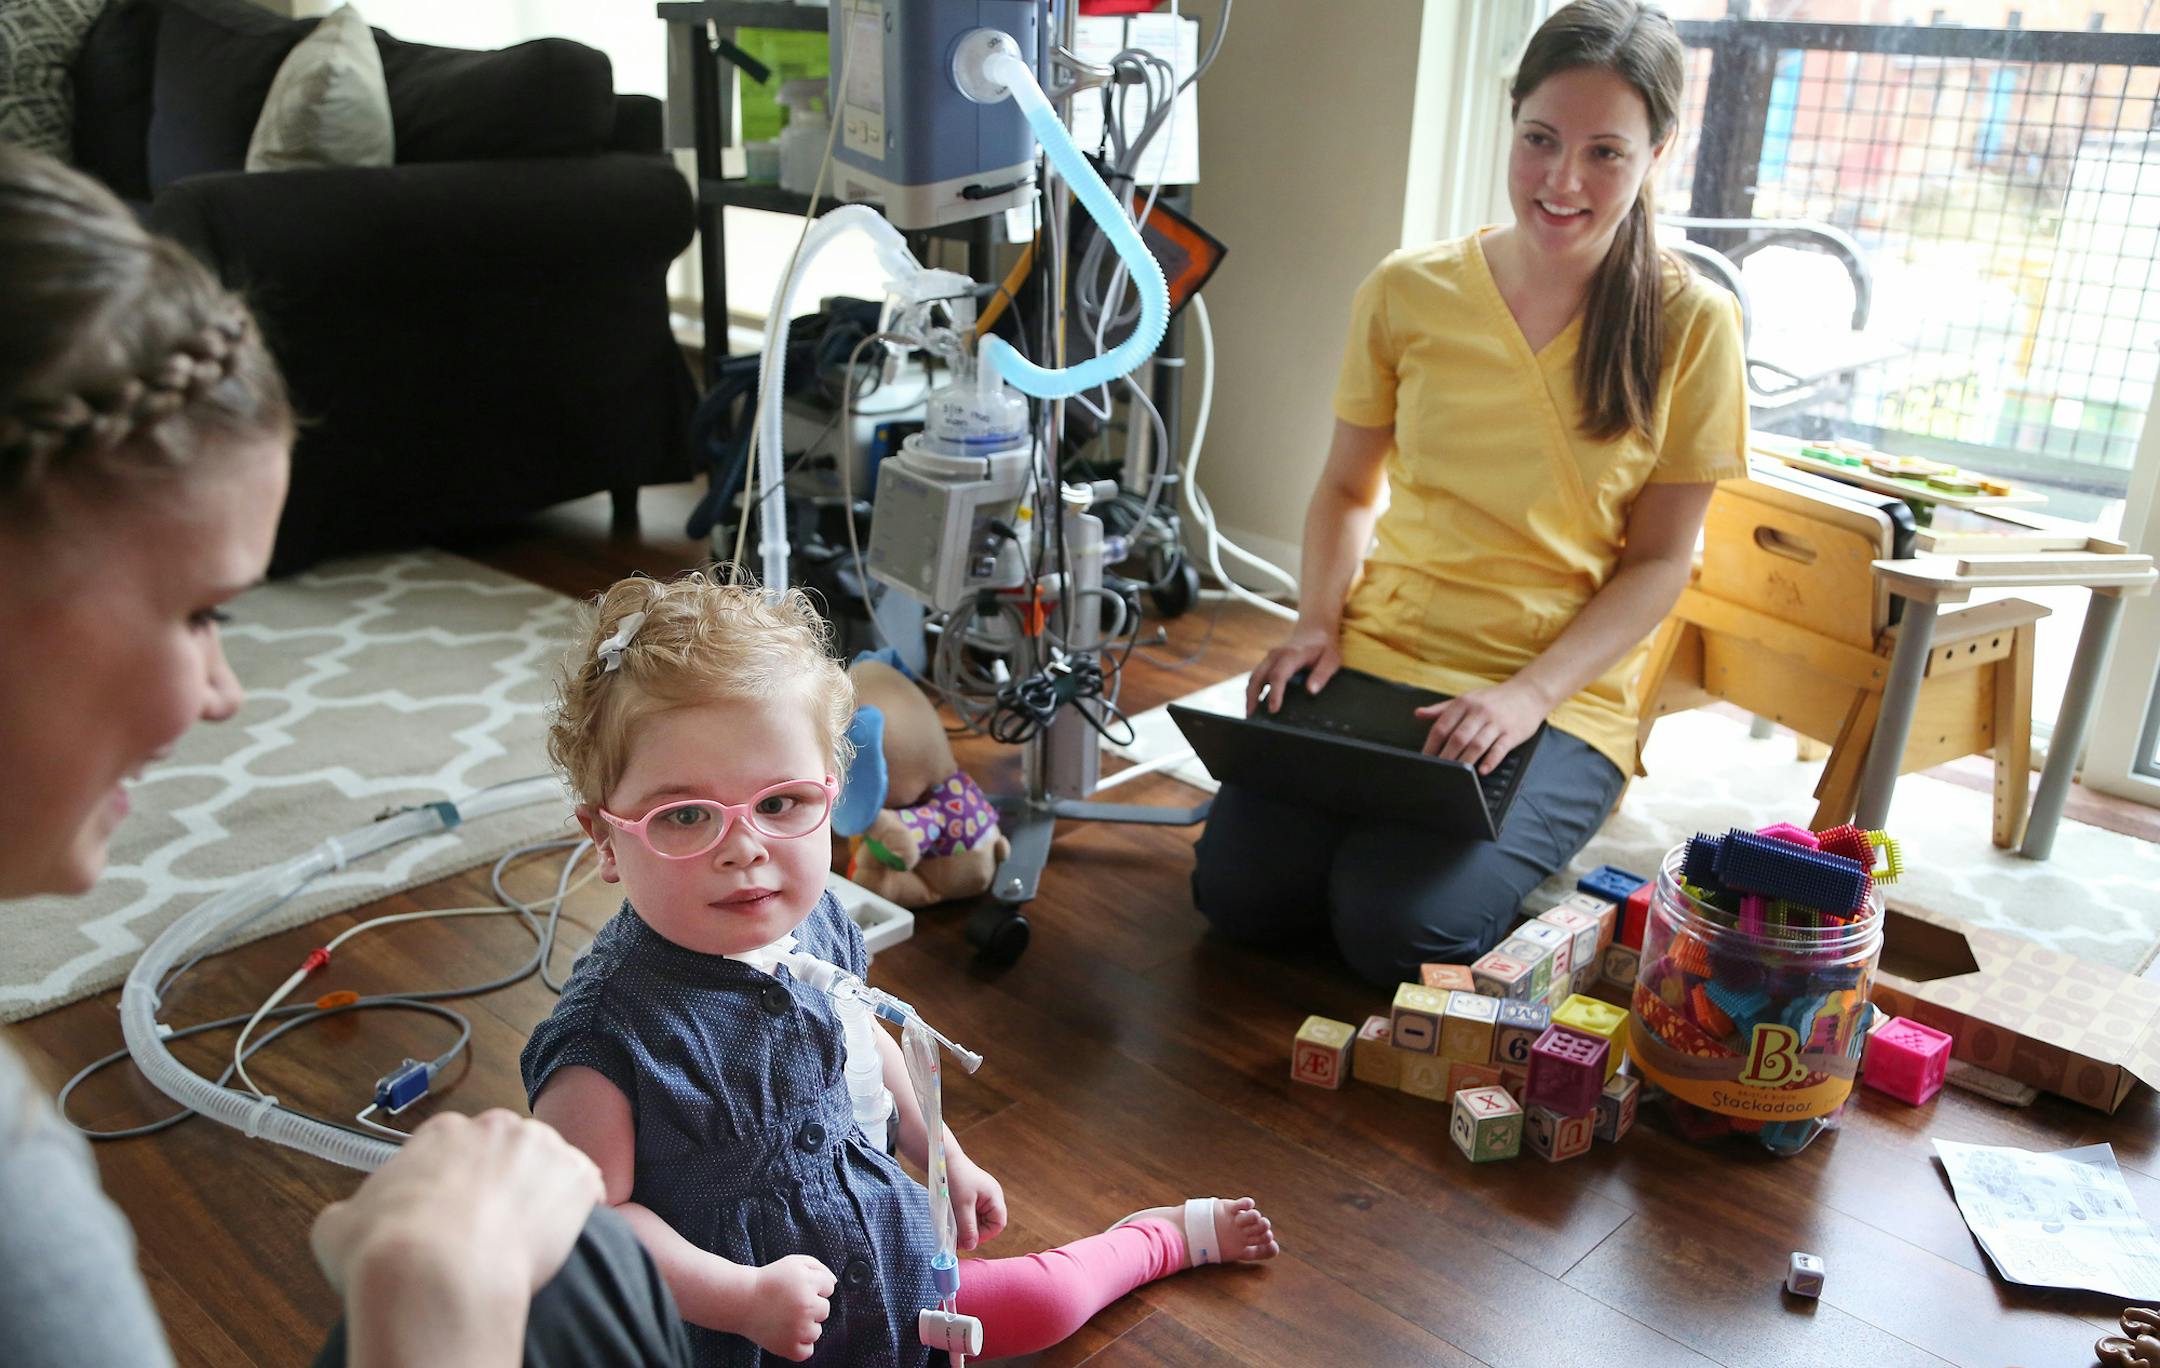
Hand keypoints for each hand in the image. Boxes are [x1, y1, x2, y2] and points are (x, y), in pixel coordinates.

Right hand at [311, 1111, 601, 1363]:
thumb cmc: (384, 1251)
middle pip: (507, 1152)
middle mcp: (495, 1128)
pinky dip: (580, 1210)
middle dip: (501, 1184)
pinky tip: (561, 1240)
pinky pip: (587, 1188)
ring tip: (525, 1239)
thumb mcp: (339, 1225)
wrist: (434, 1276)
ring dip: (540, 1195)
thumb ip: (355, 1209)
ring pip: (547, 1167)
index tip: (456, 1212)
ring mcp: (542, 1148)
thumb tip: (351, 1218)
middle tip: (490, 1228)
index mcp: (442, 1133)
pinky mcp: (578, 1176)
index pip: (459, 1150)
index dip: (458, 1185)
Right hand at [743, 1254, 834, 1360]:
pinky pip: (807, 1351)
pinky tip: (787, 1333)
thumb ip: (819, 1268)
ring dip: (805, 1327)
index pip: (829, 1288)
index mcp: (809, 1284)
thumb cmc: (769, 1280)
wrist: (741, 1299)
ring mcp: (798, 1329)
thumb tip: (834, 1282)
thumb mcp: (794, 1262)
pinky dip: (799, 1346)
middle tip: (790, 1304)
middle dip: (811, 1306)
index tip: (798, 1288)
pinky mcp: (789, 1347)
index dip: (814, 1287)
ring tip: (786, 1318)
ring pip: (817, 1332)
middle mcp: (806, 1306)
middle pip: (824, 1310)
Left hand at [944, 1149, 1006, 1251]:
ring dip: (965, 1225)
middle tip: (956, 1236)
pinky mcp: (971, 1196)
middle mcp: (991, 1197)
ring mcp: (981, 1196)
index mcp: (994, 1197)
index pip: (998, 1224)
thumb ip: (967, 1227)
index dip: (984, 1235)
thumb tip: (971, 1247)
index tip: (967, 1240)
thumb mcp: (961, 1205)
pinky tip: (951, 1218)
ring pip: (977, 1220)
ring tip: (952, 1226)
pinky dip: (961, 1218)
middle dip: (973, 1231)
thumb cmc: (955, 1178)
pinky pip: (970, 1213)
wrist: (942, 1159)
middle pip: (988, 1223)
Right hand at [1246, 622, 1342, 716]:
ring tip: (1250, 715)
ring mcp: (1270, 658)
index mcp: (1292, 654)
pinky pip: (1257, 676)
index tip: (1273, 710)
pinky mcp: (1268, 662)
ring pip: (1254, 677)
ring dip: (1250, 695)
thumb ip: (1322, 674)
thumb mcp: (1331, 659)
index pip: (1279, 675)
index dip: (1275, 694)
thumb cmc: (1325, 646)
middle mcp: (1276, 655)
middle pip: (1258, 677)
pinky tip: (1255, 703)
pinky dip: (1253, 690)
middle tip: (1251, 718)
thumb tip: (1311, 690)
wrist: (1315, 627)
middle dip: (1252, 697)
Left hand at [1415, 679, 1550, 774]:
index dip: (1431, 745)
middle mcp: (1479, 712)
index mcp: (1464, 703)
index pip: (1442, 726)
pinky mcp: (1512, 733)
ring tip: (1456, 774)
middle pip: (1457, 738)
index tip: (1425, 758)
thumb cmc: (1494, 699)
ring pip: (1477, 745)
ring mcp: (1496, 722)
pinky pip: (1499, 749)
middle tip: (1437, 771)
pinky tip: (1482, 770)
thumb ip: (1442, 709)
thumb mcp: (1467, 698)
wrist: (1529, 692)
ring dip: (1464, 761)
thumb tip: (1418, 714)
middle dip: (1445, 757)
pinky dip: (1490, 760)